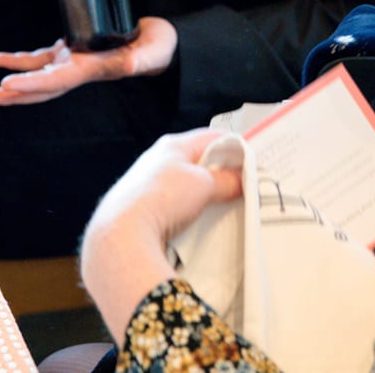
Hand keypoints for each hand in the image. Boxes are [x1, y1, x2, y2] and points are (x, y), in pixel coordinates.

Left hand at [0, 16, 177, 106]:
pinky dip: (21, 61)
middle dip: (13, 93)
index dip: (32, 84)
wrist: (159, 43)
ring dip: (12, 77)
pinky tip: (0, 61)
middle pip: (40, 86)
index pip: (56, 81)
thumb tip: (131, 64)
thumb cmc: (157, 49)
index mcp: (91, 71)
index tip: (8, 85)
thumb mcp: (151, 53)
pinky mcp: (72, 50)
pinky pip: (41, 58)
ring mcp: (73, 61)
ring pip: (36, 73)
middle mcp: (78, 70)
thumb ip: (140, 60)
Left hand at [80, 128, 242, 345]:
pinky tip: (197, 225)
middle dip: (220, 174)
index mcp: (171, 145)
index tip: (253, 162)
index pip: (210, 136)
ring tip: (223, 209)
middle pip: (197, 162)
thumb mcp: (203, 185)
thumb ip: (226, 180)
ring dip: (203, 196)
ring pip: (184, 186)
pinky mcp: (139, 210)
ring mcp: (145, 185)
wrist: (122, 236)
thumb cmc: (163, 198)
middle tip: (242, 188)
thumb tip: (242, 179)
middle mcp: (156, 160)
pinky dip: (187, 213)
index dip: (234, 146)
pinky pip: (172, 206)